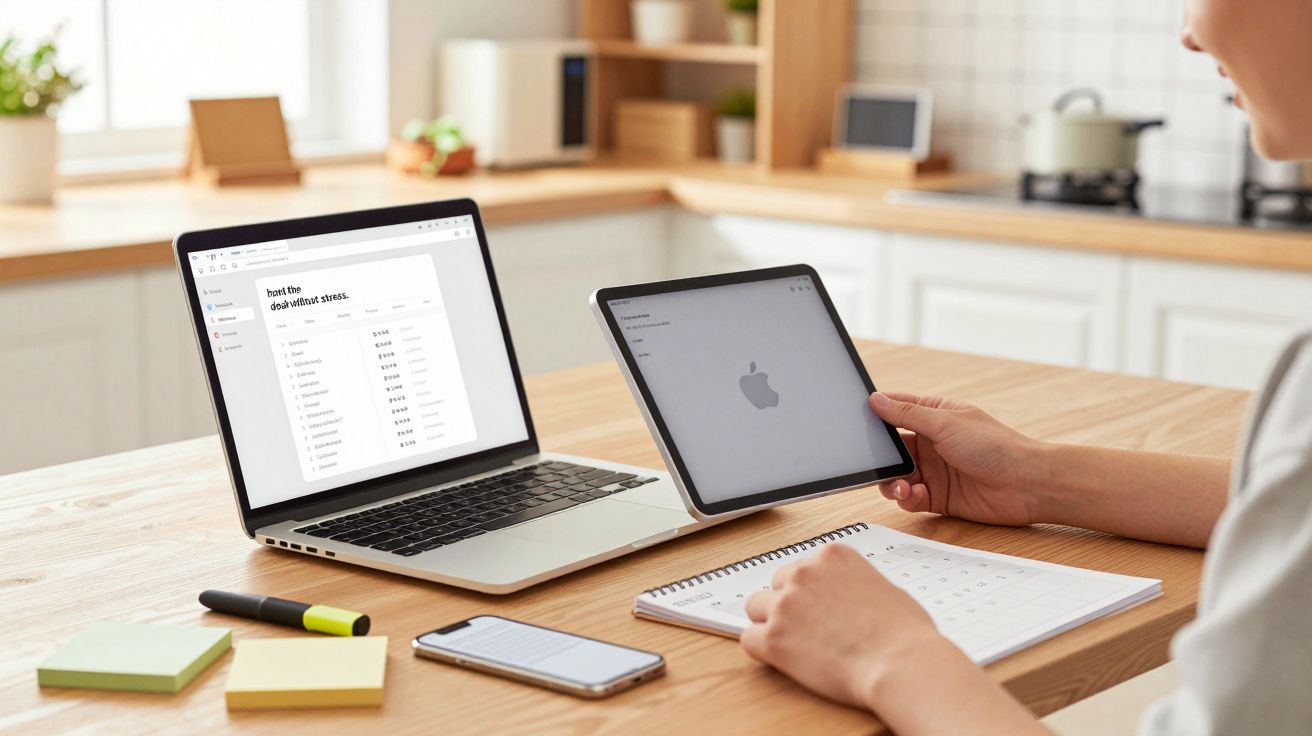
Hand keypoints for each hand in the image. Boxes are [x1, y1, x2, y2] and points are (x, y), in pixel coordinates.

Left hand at [740, 543, 943, 708]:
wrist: (901, 664)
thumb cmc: (905, 634)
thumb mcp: (885, 589)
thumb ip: (855, 584)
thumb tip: (849, 596)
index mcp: (832, 555)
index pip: (802, 567)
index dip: (809, 591)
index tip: (817, 607)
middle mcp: (804, 573)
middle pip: (776, 584)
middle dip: (788, 604)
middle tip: (807, 628)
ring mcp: (785, 604)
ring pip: (756, 607)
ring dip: (770, 623)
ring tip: (795, 644)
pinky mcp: (774, 638)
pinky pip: (749, 640)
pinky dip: (762, 650)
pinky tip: (782, 659)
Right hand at [869, 392, 1044, 526]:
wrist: (1026, 485)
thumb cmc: (994, 446)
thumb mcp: (945, 423)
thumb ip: (907, 414)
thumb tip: (876, 399)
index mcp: (934, 415)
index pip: (896, 409)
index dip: (876, 414)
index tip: (856, 420)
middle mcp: (931, 442)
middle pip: (891, 448)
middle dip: (880, 457)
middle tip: (874, 463)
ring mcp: (934, 470)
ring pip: (897, 475)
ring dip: (892, 482)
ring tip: (901, 487)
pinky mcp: (937, 496)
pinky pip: (910, 497)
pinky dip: (907, 498)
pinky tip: (915, 495)